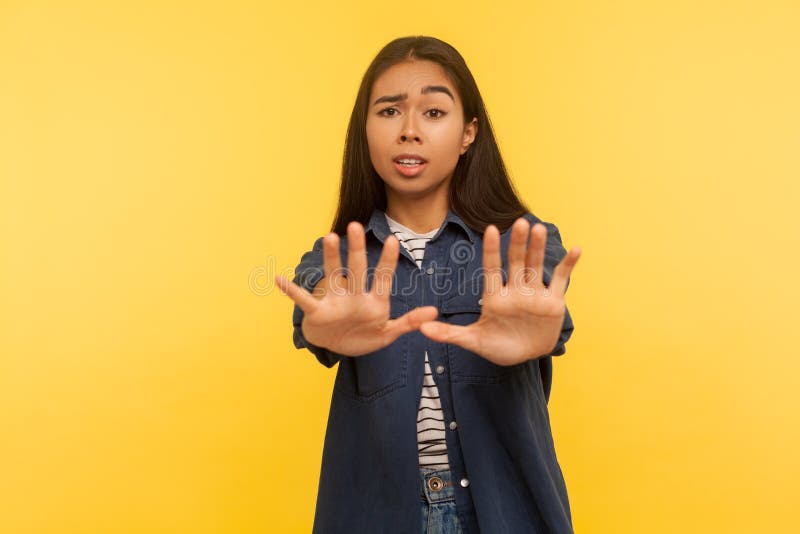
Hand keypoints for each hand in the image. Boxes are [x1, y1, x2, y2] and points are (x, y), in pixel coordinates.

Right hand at [276, 221, 438, 356]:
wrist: (338, 347)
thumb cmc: (364, 335)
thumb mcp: (388, 334)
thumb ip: (409, 323)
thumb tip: (434, 312)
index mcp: (374, 301)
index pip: (382, 277)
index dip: (387, 261)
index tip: (393, 240)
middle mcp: (354, 295)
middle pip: (357, 269)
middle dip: (357, 249)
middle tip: (355, 226)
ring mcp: (335, 301)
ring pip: (333, 275)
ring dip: (331, 257)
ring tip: (330, 237)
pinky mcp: (318, 312)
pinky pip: (303, 300)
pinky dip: (291, 291)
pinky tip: (279, 279)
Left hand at [419, 218, 580, 364]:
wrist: (524, 357)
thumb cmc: (498, 347)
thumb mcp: (473, 342)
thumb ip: (449, 334)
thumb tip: (422, 329)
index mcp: (495, 297)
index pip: (492, 269)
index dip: (492, 250)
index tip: (490, 229)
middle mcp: (515, 291)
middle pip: (517, 262)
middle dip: (518, 244)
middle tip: (519, 223)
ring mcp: (535, 294)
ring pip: (537, 266)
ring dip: (539, 248)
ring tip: (539, 229)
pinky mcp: (553, 302)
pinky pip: (562, 280)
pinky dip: (569, 265)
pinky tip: (576, 249)